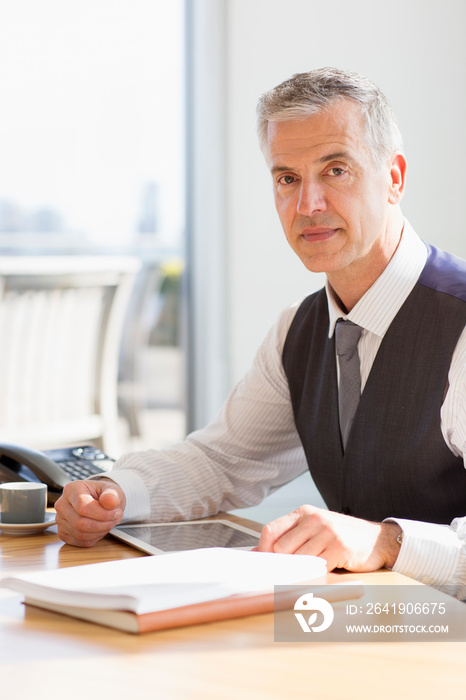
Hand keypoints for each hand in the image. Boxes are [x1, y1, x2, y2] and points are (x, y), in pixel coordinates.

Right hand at [55, 479, 125, 546]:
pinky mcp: (63, 533)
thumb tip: (110, 501)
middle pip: (80, 523)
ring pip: (80, 534)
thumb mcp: (113, 490)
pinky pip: (79, 541)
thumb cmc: (104, 494)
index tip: (116, 512)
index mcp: (72, 489)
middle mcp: (62, 504)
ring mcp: (60, 520)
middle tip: (115, 518)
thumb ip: (112, 494)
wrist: (99, 501)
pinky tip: (100, 528)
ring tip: (108, 522)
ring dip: (100, 531)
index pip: (83, 507)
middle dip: (103, 524)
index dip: (103, 514)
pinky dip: (94, 538)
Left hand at [256, 505, 401, 571]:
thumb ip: (290, 537)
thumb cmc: (341, 536)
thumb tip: (258, 553)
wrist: (377, 539)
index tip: (265, 563)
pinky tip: (327, 570)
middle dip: (283, 563)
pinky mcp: (340, 548)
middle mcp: (314, 519)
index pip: (270, 530)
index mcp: (304, 512)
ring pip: (298, 560)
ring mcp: (327, 532)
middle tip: (291, 571)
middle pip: (281, 548)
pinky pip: (318, 568)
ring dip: (303, 570)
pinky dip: (318, 574)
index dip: (263, 550)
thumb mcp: (315, 528)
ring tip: (313, 569)